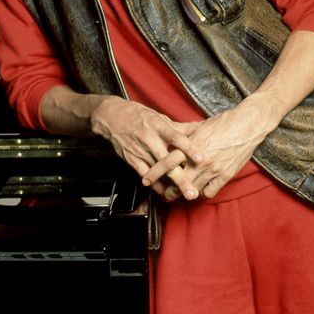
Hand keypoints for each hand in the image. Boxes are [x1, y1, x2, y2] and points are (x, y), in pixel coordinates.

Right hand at [90, 97, 204, 199]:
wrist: (112, 117)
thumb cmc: (138, 116)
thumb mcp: (159, 117)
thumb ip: (179, 127)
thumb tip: (200, 128)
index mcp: (158, 126)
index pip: (176, 138)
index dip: (189, 148)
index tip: (201, 159)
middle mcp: (150, 139)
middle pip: (167, 162)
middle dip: (180, 178)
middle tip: (192, 192)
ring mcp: (140, 151)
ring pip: (157, 172)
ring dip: (169, 186)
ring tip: (180, 197)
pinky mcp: (131, 159)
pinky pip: (144, 175)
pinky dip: (154, 185)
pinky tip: (164, 193)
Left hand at [142, 94, 279, 200]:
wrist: (247, 125)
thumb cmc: (223, 123)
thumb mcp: (198, 128)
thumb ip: (183, 138)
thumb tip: (169, 141)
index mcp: (190, 146)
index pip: (167, 162)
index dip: (155, 172)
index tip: (146, 179)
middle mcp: (200, 160)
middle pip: (178, 181)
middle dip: (168, 190)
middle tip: (163, 194)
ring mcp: (213, 169)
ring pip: (193, 189)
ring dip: (185, 193)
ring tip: (180, 195)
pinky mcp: (225, 176)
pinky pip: (210, 192)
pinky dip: (204, 192)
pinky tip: (200, 190)